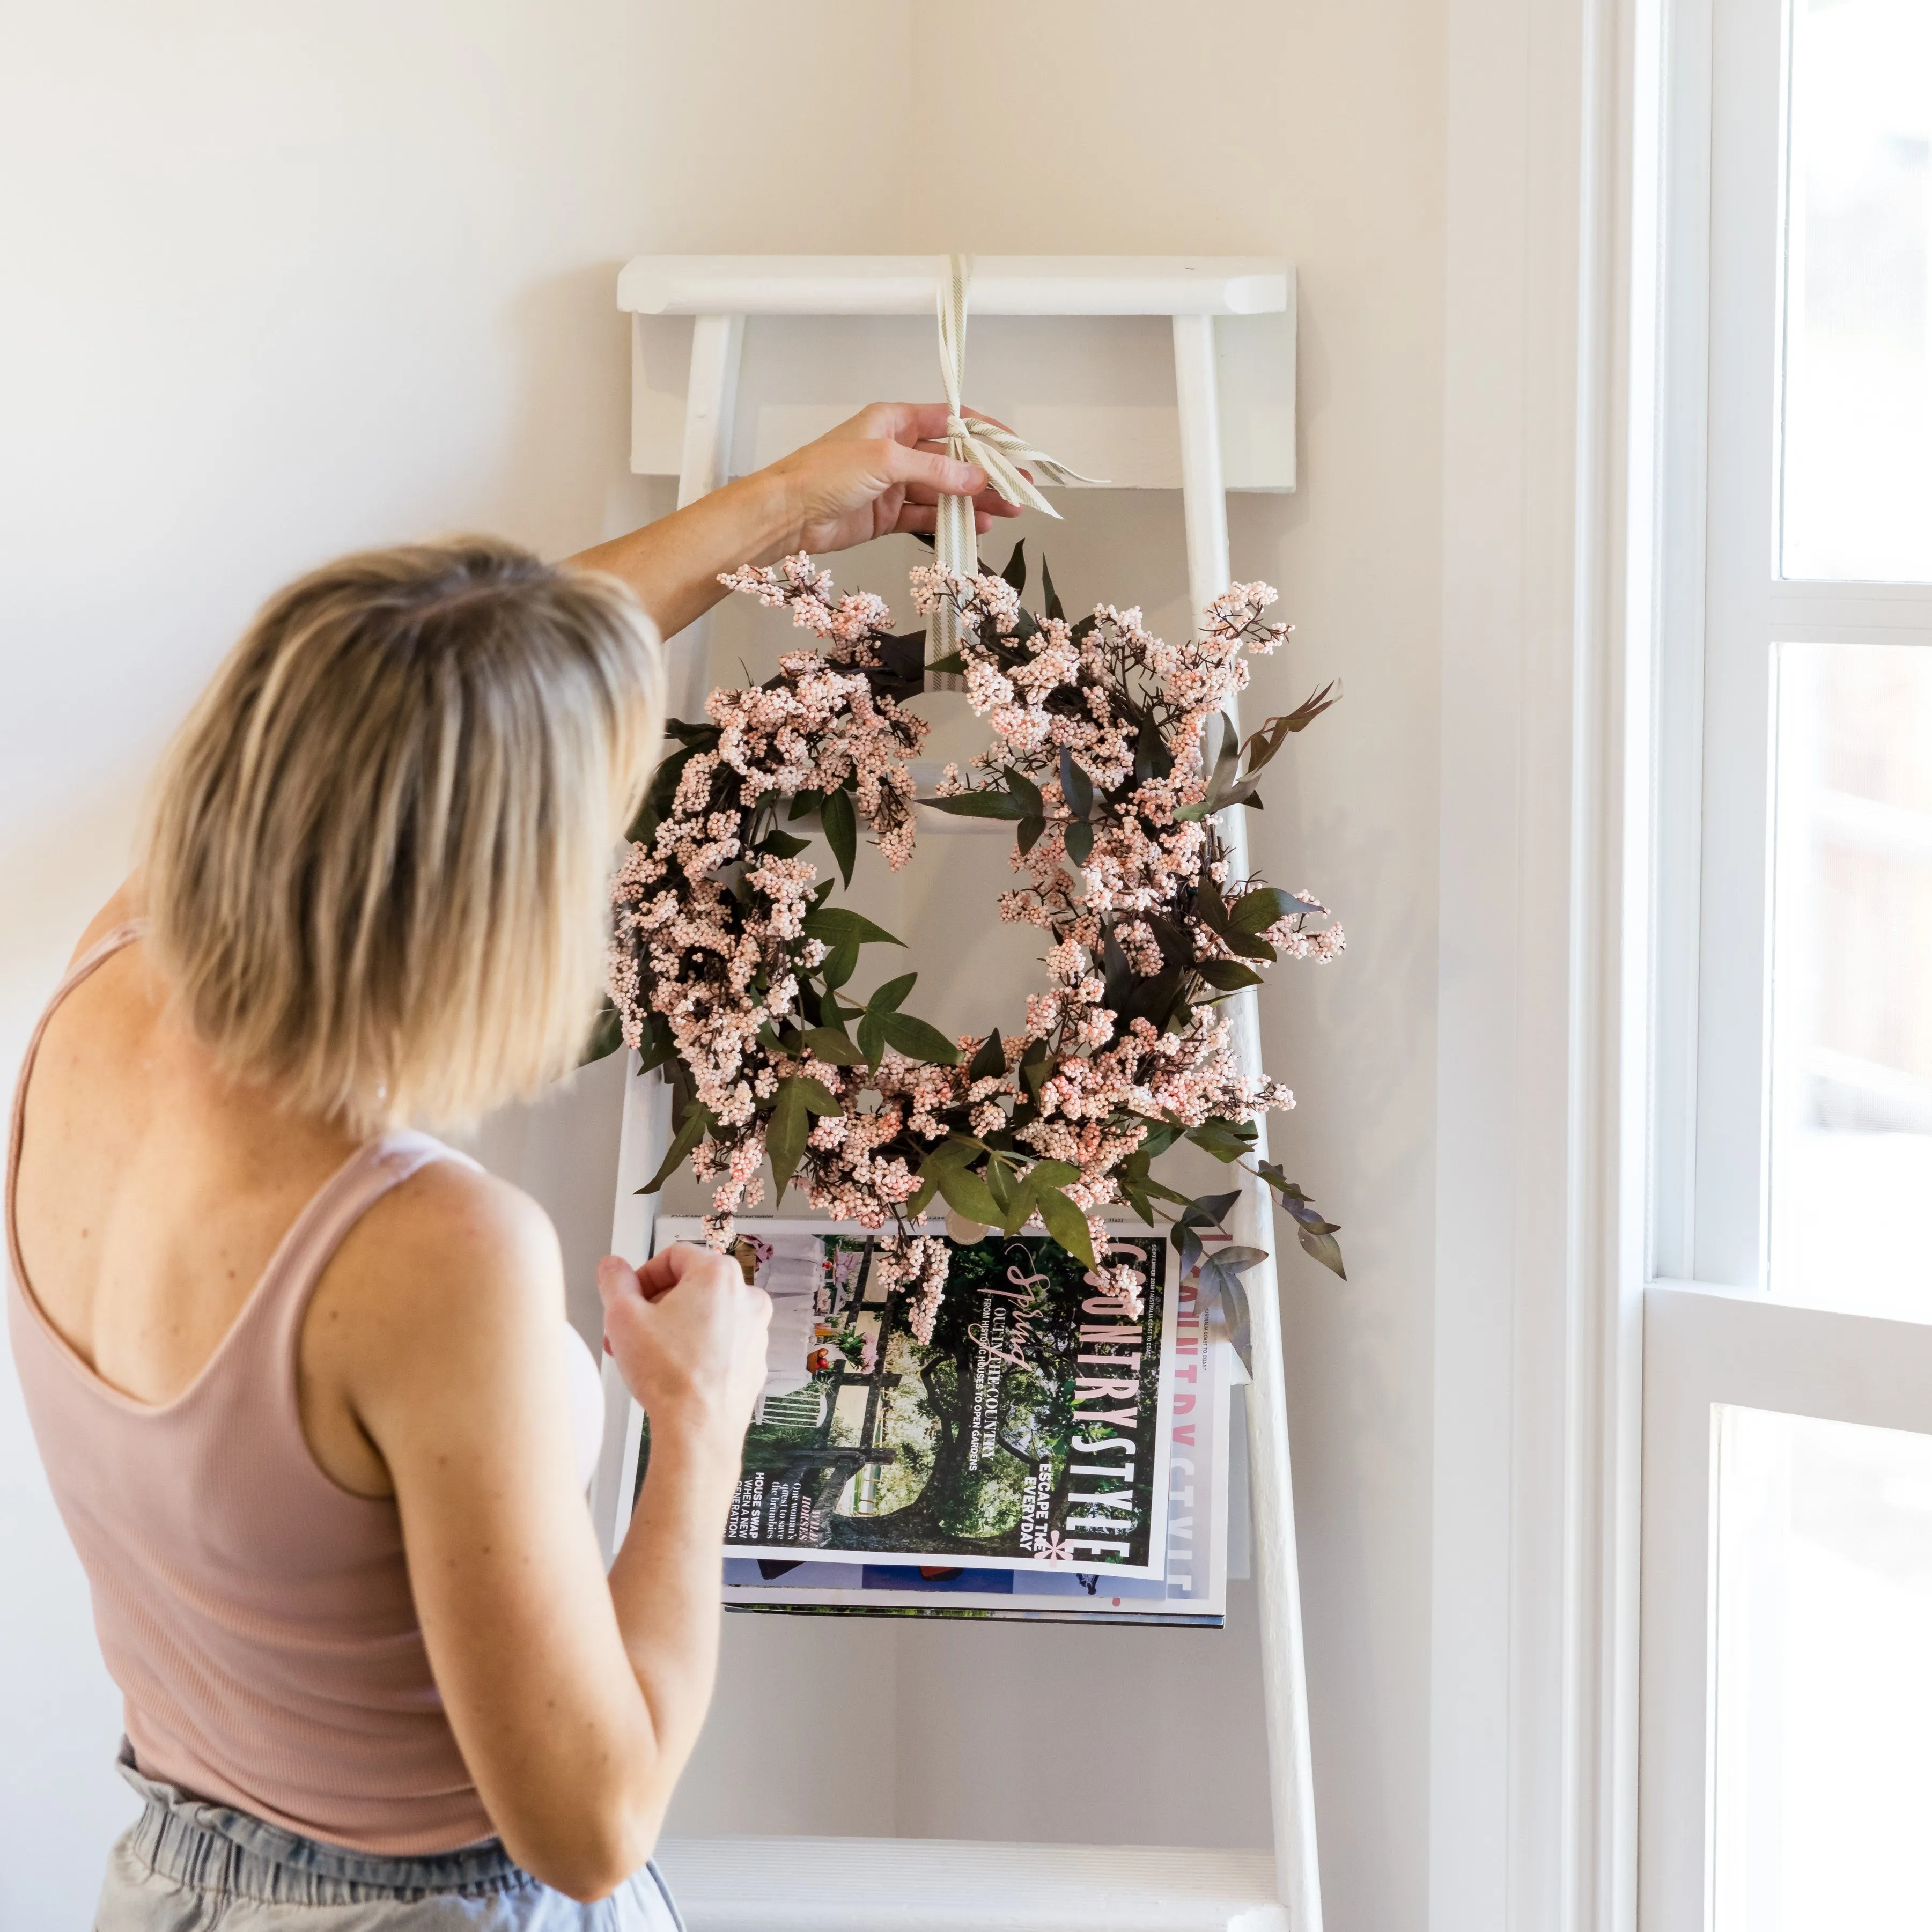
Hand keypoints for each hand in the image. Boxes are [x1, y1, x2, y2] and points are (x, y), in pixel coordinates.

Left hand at [566, 402, 1028, 640]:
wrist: (787, 516)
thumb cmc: (822, 474)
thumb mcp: (886, 461)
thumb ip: (935, 469)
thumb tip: (974, 476)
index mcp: (894, 421)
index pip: (951, 420)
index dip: (985, 433)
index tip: (1014, 448)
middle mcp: (896, 449)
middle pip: (953, 459)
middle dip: (987, 474)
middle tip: (1018, 490)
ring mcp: (892, 483)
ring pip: (944, 491)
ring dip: (974, 502)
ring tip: (1005, 513)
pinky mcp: (886, 514)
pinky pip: (927, 516)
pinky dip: (950, 522)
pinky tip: (974, 527)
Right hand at [596, 1246, 770, 1447]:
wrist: (698, 1431)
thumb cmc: (670, 1377)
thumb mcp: (623, 1317)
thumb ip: (614, 1281)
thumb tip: (612, 1267)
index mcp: (720, 1275)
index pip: (673, 1255)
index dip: (642, 1276)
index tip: (628, 1297)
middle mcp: (746, 1298)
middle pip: (690, 1286)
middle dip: (653, 1306)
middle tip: (629, 1330)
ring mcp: (754, 1331)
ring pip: (705, 1316)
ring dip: (672, 1328)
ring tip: (646, 1354)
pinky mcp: (753, 1361)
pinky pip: (719, 1343)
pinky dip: (695, 1349)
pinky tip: (671, 1371)